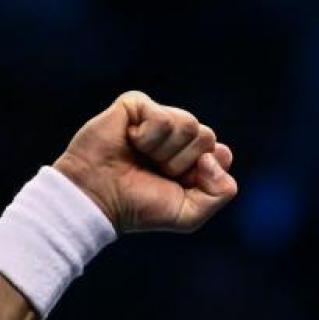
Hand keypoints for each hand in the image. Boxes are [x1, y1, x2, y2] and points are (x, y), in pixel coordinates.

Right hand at [52, 91, 236, 232]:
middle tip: (155, 171)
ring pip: (188, 124)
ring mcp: (157, 118)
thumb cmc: (139, 206)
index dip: (204, 172)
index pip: (220, 153)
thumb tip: (218, 155)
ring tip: (141, 157)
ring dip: (164, 151)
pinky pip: (162, 116)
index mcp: (193, 158)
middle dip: (182, 162)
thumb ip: (221, 193)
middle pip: (206, 136)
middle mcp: (178, 136)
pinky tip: (130, 142)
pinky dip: (147, 137)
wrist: (97, 199)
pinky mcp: (136, 104)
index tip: (178, 183)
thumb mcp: (189, 215)